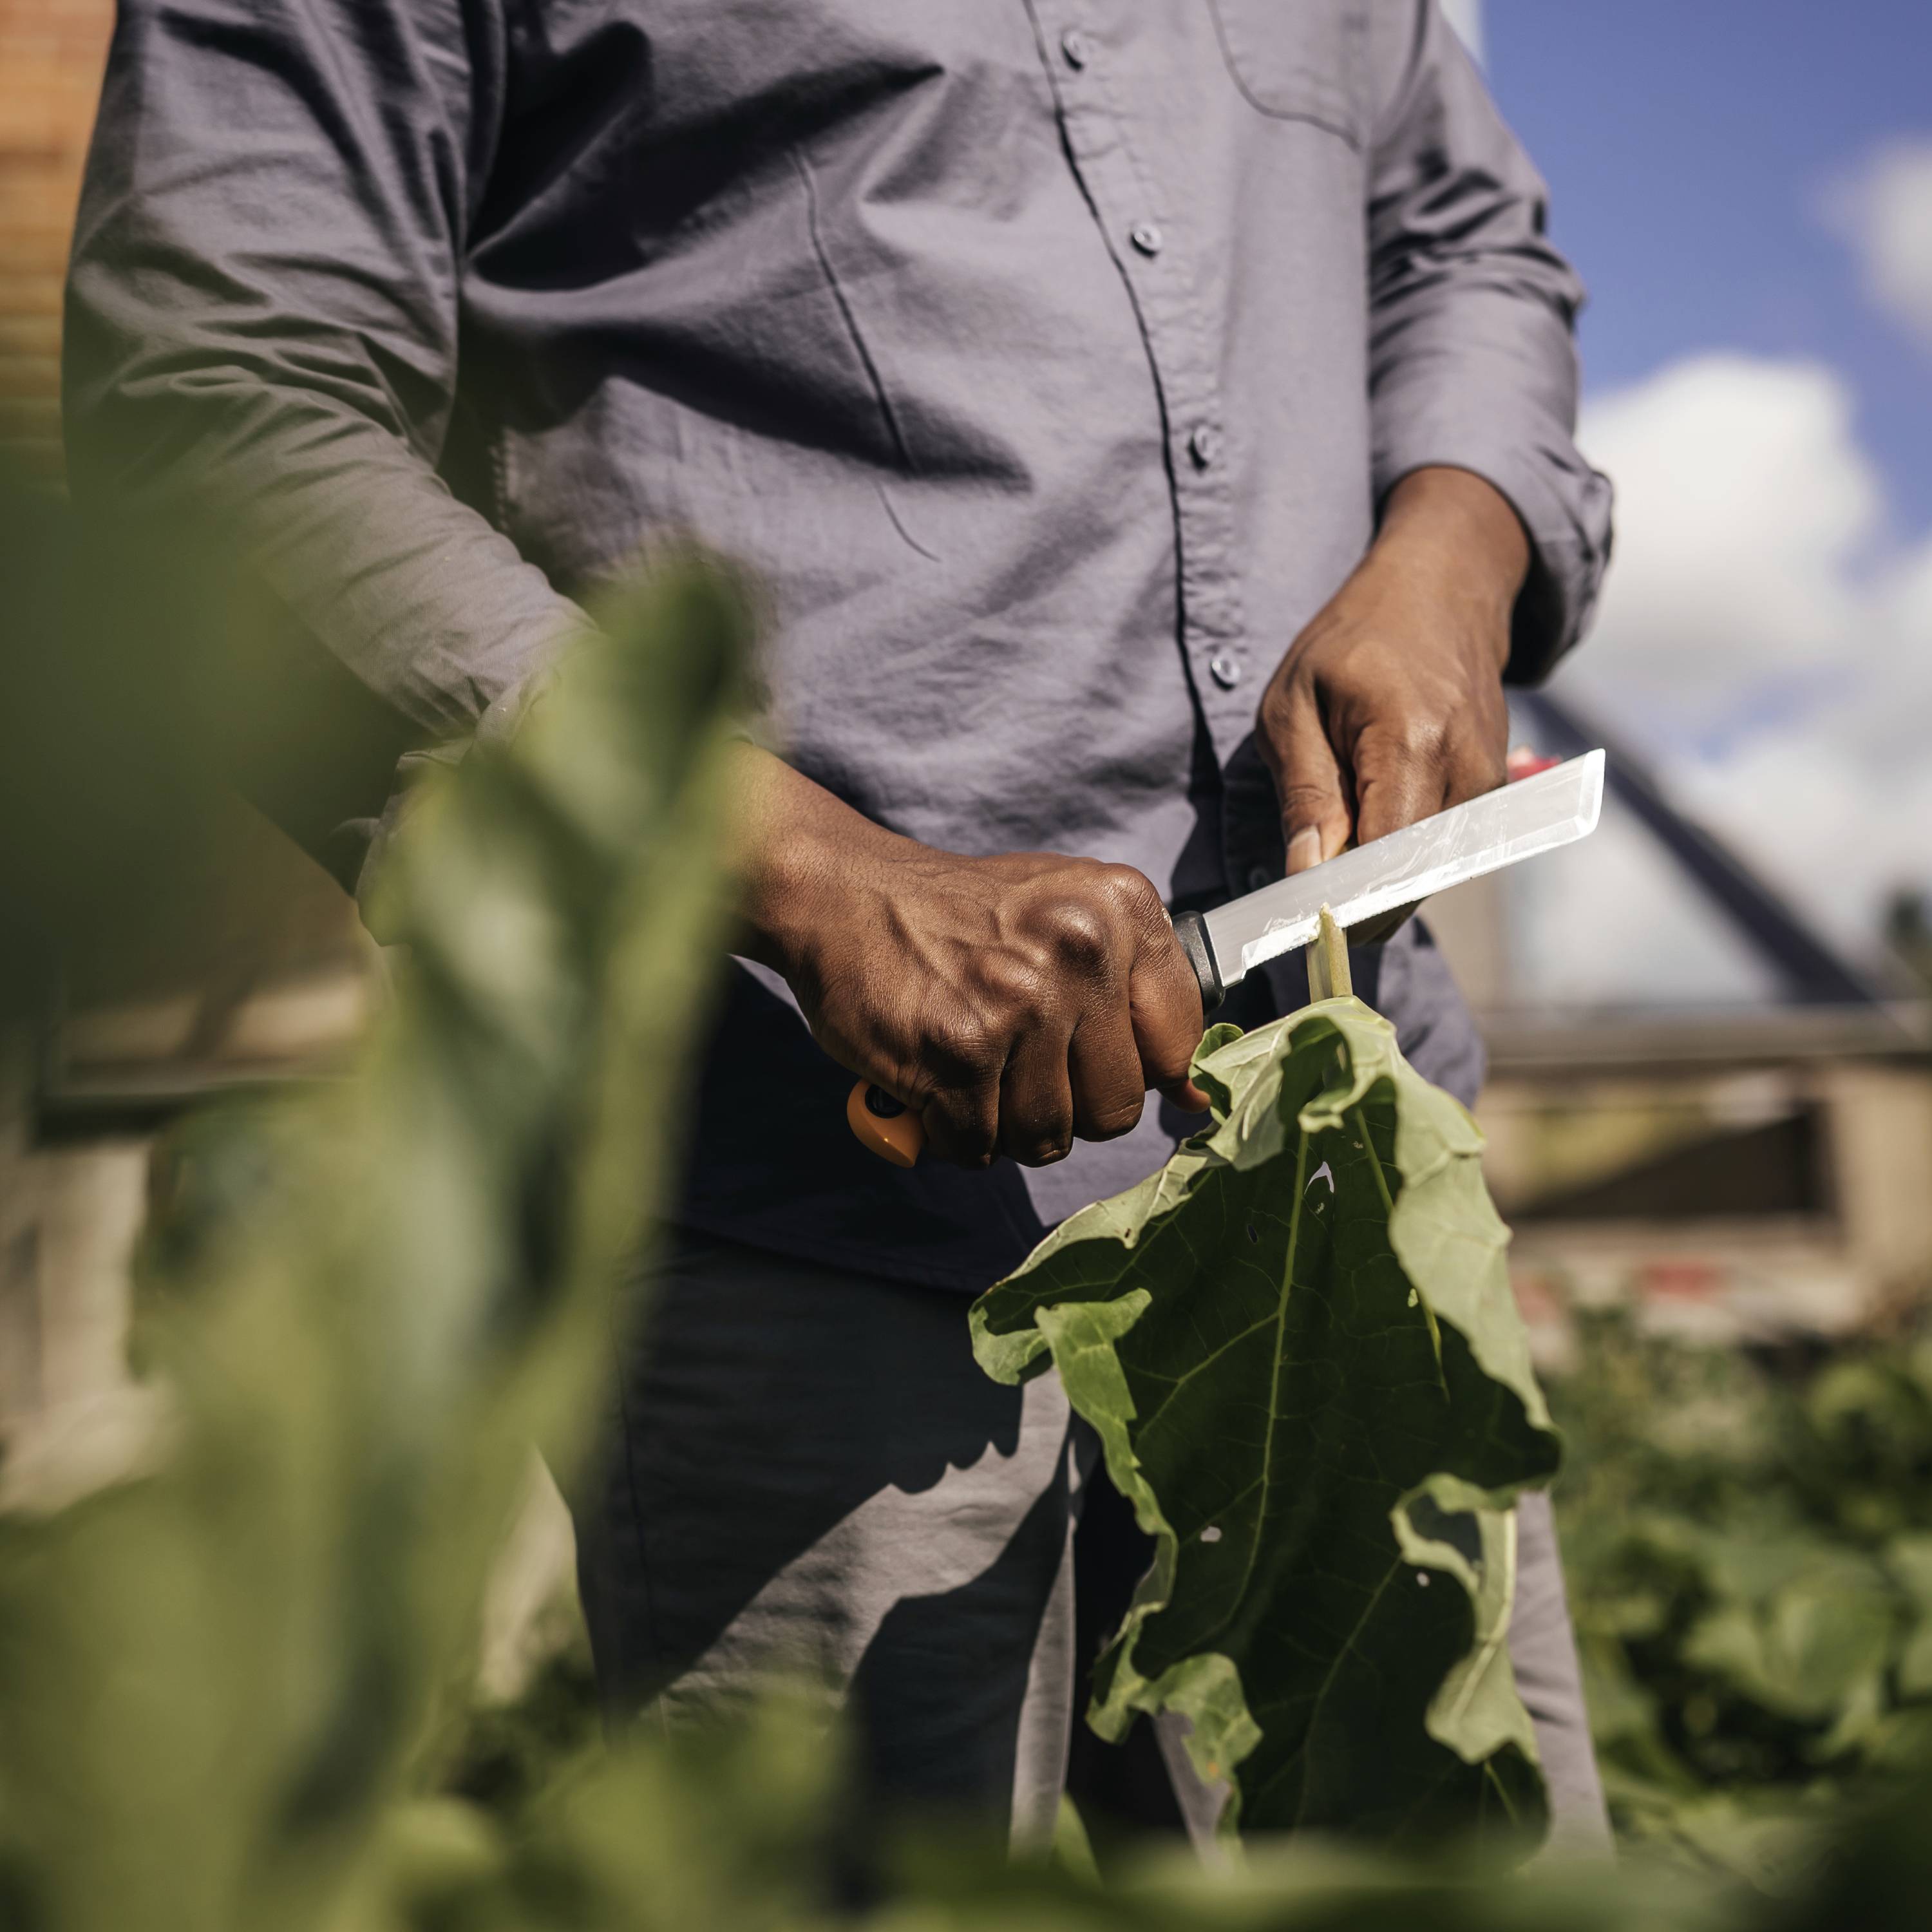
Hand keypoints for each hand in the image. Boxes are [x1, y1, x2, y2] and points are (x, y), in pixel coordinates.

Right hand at [732, 752, 1208, 1168]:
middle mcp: (1080, 950)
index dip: (1133, 1073)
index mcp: (1121, 910)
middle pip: (1116, 1108)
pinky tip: (931, 1083)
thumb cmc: (958, 918)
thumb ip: (1133, 994)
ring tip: (969, 1070)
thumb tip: (1200, 1098)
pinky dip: (949, 1134)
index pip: (1178, 1046)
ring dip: (1001, 1125)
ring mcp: (1020, 1003)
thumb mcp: (1065, 914)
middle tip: (1014, 1068)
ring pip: (1048, 1137)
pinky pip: (979, 1146)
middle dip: (1064, 1109)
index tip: (1088, 1063)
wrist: (843, 894)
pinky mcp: (958, 1051)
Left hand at [1255, 467, 1529, 878]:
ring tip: (1340, 822)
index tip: (1298, 917)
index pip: (1385, 861)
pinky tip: (1373, 810)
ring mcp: (1490, 783)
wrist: (1440, 590)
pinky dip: (1400, 849)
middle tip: (1306, 878)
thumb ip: (1306, 796)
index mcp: (1413, 741)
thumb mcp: (1294, 707)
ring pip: (1426, 872)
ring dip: (1377, 871)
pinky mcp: (1494, 791)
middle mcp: (1467, 769)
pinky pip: (1440, 849)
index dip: (1341, 901)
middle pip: (1409, 879)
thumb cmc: (1353, 641)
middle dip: (1355, 895)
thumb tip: (1306, 877)